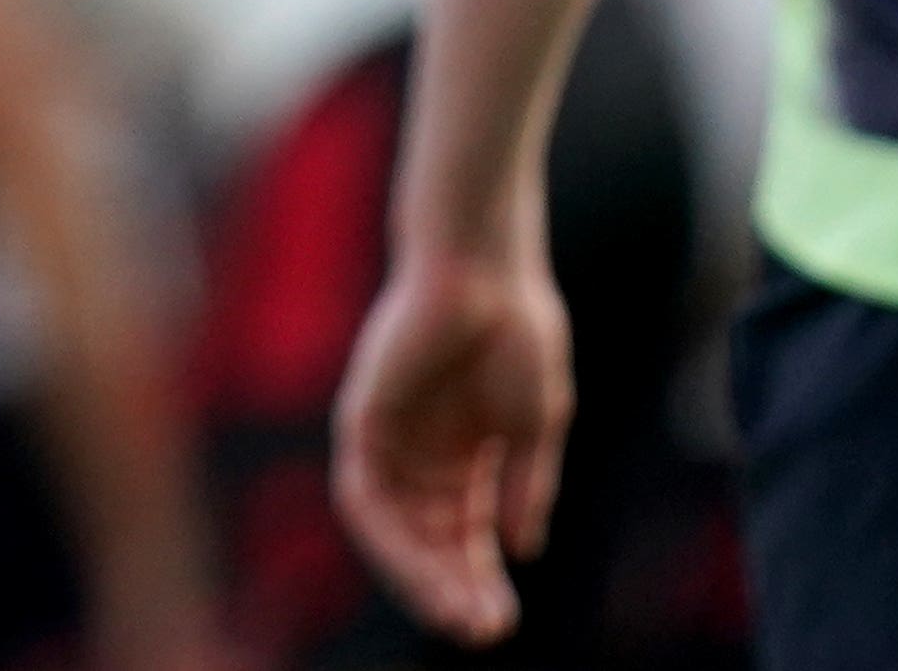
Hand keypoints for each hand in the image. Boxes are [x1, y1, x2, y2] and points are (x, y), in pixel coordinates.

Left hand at [332, 245, 574, 646]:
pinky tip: (421, 566)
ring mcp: (389, 436)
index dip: (482, 580)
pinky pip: (363, 495)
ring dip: (421, 576)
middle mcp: (421, 451)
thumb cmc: (517, 327)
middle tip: (481, 632)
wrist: (487, 265)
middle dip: (453, 588)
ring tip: (457, 614)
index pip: (464, 535)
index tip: (503, 623)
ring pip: (394, 530)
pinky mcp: (362, 417)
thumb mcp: (535, 423)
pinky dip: (388, 538)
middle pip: (427, 541)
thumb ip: (524, 486)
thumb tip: (520, 551)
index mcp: (463, 453)